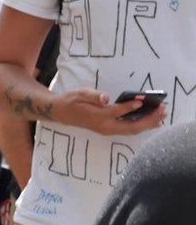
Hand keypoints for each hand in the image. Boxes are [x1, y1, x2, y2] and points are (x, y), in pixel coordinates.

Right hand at [51, 88, 167, 135]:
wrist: (61, 112)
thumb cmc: (71, 100)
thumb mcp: (80, 93)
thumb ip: (94, 96)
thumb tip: (106, 98)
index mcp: (97, 116)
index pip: (117, 112)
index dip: (130, 107)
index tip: (142, 101)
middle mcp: (104, 126)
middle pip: (131, 126)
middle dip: (149, 119)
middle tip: (162, 109)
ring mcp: (107, 130)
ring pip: (132, 130)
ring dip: (149, 124)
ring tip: (162, 115)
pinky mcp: (109, 130)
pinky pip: (129, 130)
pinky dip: (142, 126)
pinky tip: (153, 122)